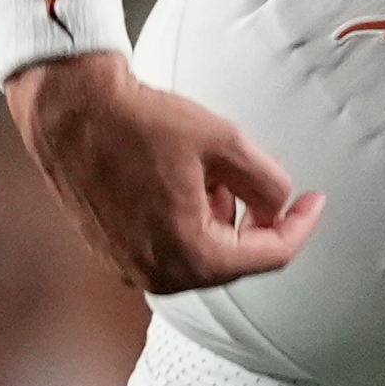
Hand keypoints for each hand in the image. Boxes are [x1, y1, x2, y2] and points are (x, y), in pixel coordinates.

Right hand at [8, 58, 314, 295]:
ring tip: (210, 172)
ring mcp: (130, 267)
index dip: (300, 224)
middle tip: (258, 179)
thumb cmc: (139, 123)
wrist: (70, 110)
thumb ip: (267, 181)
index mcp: (190, 256)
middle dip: (253, 221)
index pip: (270, 255)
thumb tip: (280, 203)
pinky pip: (168, 247)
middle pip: (234, 259)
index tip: (314, 199)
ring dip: (220, 219)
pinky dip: (188, 221)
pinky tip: (181, 181)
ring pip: (201, 253)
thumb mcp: (224, 142)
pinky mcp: (112, 253)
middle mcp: (158, 275)